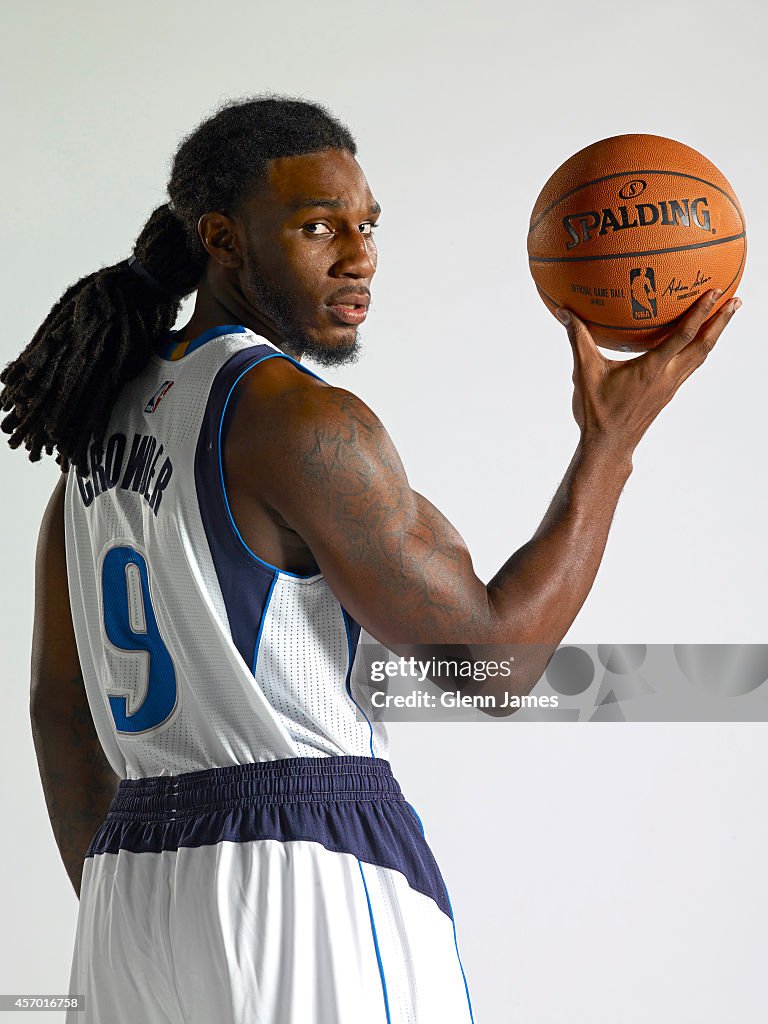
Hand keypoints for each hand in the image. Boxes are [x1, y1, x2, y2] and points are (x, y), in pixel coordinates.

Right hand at [557, 288, 740, 454]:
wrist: (609, 446)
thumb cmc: (597, 412)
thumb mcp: (585, 373)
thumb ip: (578, 340)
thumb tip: (565, 312)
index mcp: (652, 369)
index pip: (683, 336)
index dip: (700, 312)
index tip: (714, 292)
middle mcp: (667, 377)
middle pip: (704, 345)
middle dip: (722, 322)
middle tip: (736, 300)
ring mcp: (670, 386)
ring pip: (700, 356)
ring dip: (715, 335)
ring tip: (725, 316)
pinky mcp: (667, 393)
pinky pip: (690, 366)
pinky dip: (698, 349)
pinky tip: (694, 343)